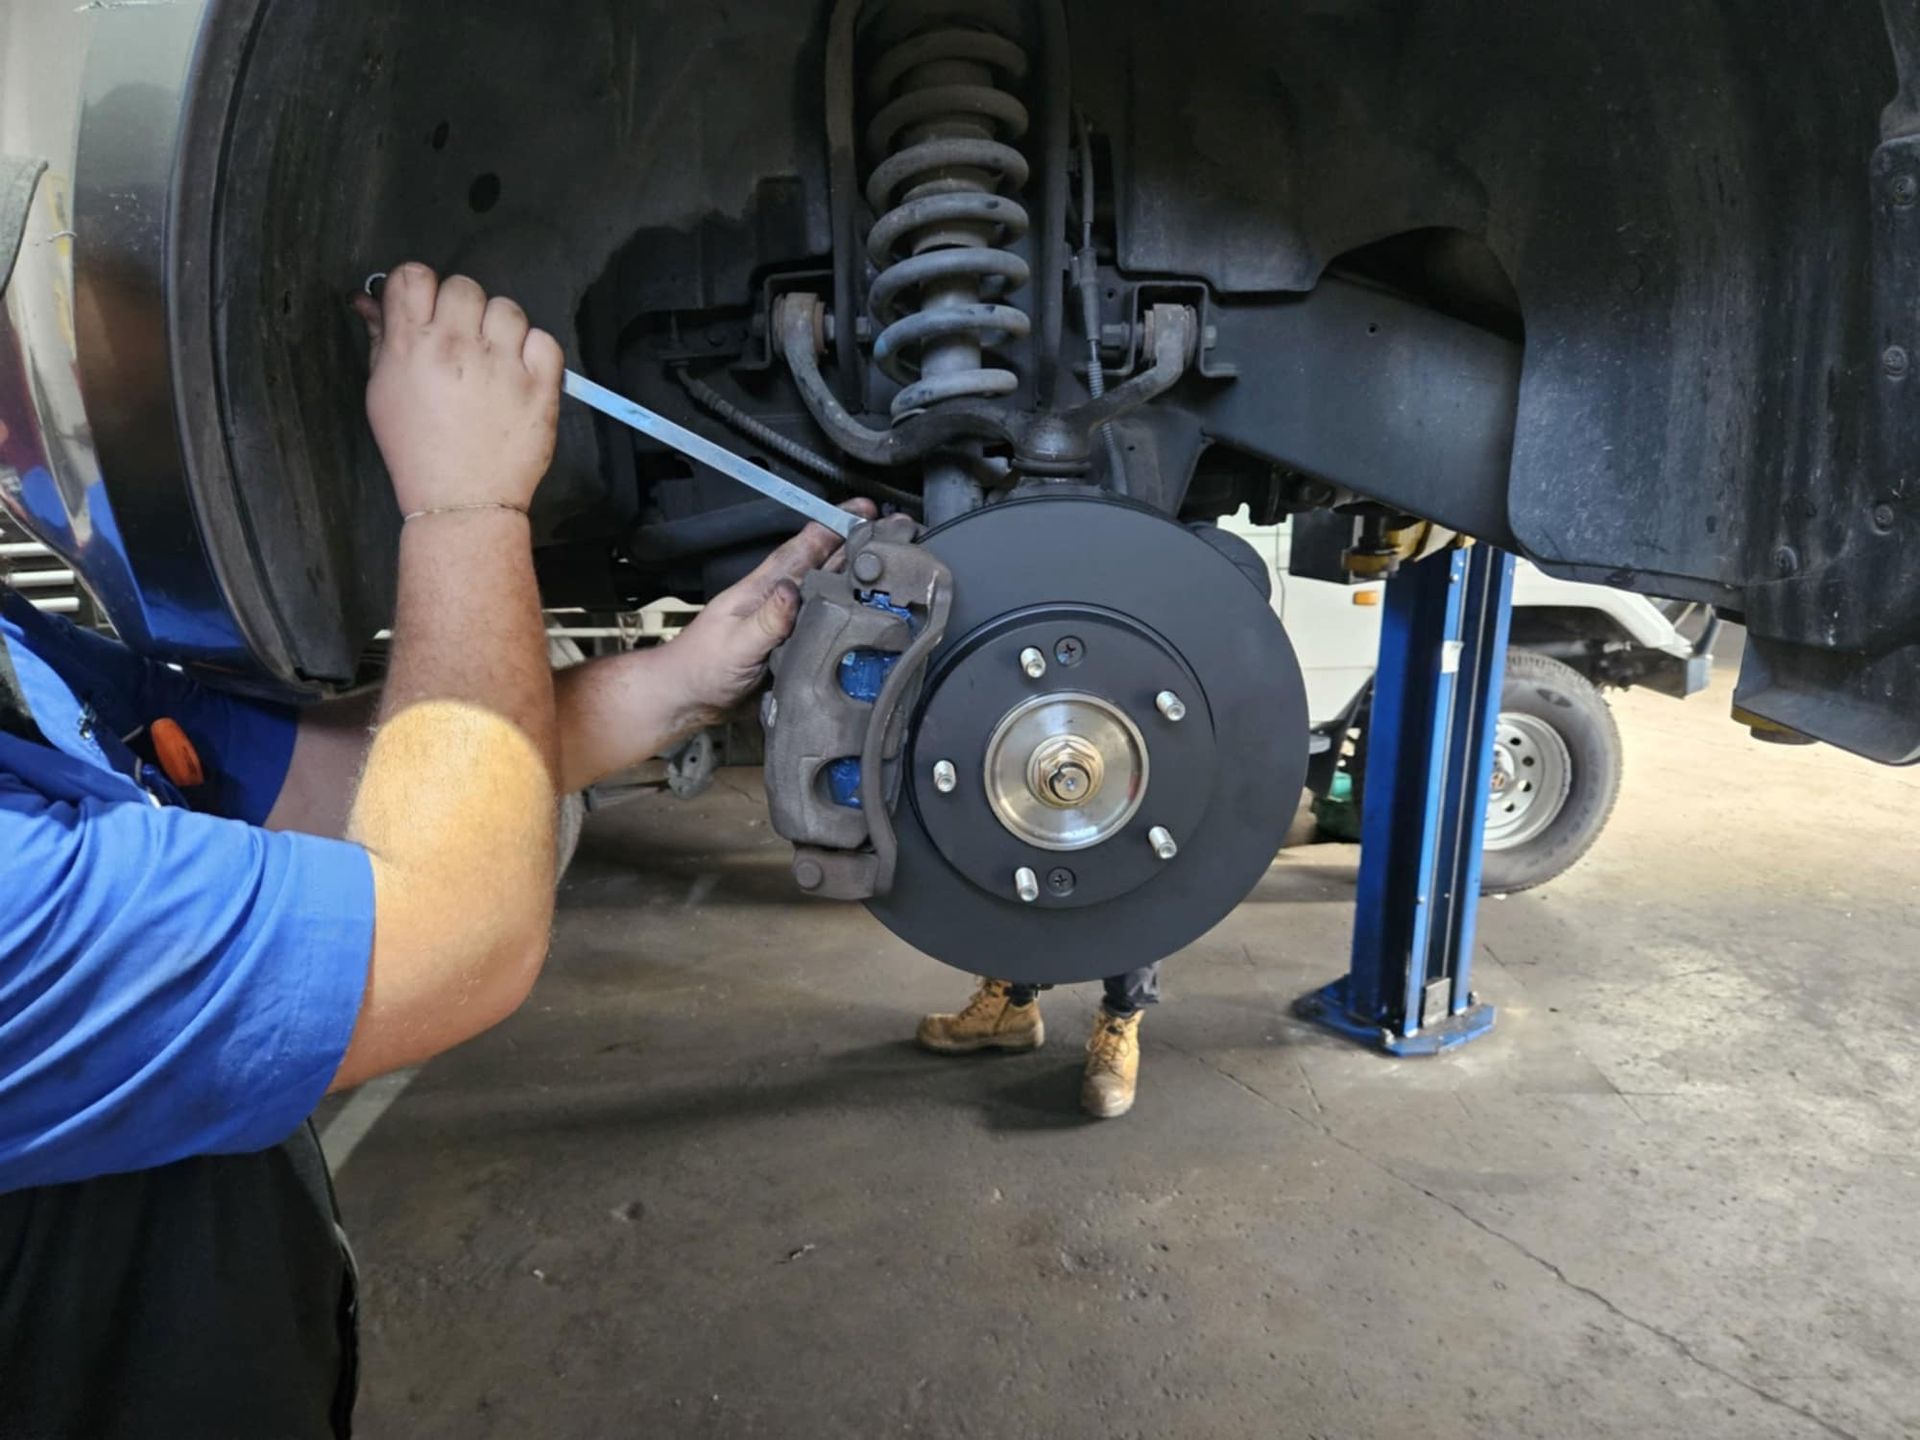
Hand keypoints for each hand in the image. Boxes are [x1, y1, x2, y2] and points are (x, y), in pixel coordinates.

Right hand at [353, 263, 563, 515]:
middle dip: (462, 309)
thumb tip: (370, 300)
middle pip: (464, 286)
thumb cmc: (416, 449)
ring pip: (507, 307)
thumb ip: (381, 339)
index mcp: (412, 345)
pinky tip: (519, 373)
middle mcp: (458, 347)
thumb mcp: (383, 392)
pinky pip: (544, 339)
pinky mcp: (541, 385)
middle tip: (463, 342)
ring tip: (493, 361)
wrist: (461, 500)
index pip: (413, 274)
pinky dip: (534, 350)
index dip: (420, 287)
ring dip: (500, 328)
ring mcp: (503, 364)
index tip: (426, 309)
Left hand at [665, 500, 877, 719]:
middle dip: (860, 547)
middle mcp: (780, 601)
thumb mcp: (735, 642)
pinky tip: (872, 619)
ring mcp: (788, 623)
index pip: (804, 547)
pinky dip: (851, 619)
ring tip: (894, 571)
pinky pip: (828, 627)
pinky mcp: (793, 648)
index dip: (835, 526)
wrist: (688, 701)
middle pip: (826, 565)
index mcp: (764, 588)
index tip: (865, 512)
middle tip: (896, 535)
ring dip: (860, 580)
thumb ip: (767, 619)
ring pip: (831, 594)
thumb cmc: (699, 668)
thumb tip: (793, 591)